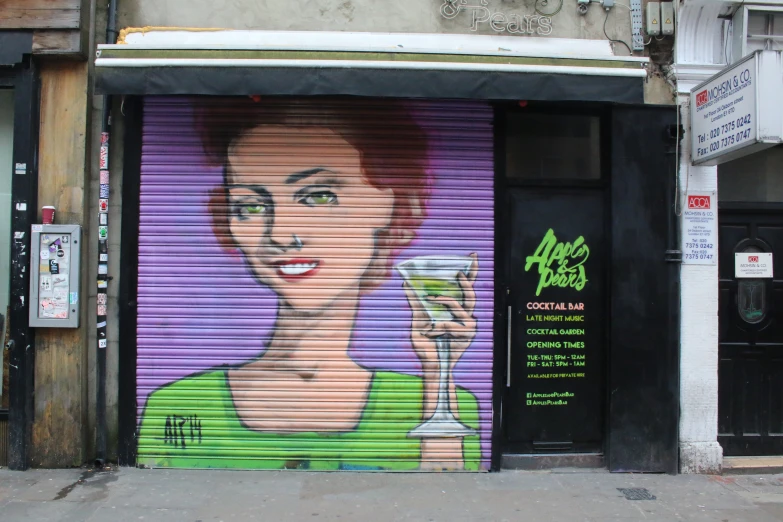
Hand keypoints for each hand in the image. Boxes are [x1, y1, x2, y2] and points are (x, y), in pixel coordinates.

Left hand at [403, 253, 477, 380]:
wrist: (429, 366)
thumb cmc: (425, 345)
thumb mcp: (416, 321)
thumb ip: (415, 303)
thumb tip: (406, 283)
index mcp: (454, 311)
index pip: (464, 289)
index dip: (470, 272)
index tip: (472, 256)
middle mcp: (463, 316)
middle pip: (470, 294)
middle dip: (466, 281)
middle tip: (458, 273)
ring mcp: (468, 326)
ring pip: (460, 307)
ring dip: (444, 303)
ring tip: (430, 302)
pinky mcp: (468, 336)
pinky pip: (454, 324)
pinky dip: (441, 327)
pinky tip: (432, 333)